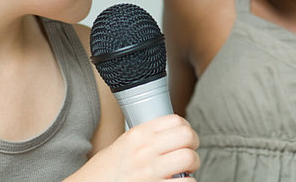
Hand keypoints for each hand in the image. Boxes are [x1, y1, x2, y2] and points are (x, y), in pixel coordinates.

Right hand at [65, 114, 199, 180]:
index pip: (175, 120)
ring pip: (189, 159)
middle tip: (189, 156)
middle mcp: (144, 150)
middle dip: (193, 147)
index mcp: (138, 135)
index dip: (186, 130)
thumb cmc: (102, 174)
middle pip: (187, 137)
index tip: (186, 139)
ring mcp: (149, 171)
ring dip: (192, 168)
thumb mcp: (121, 146)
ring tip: (184, 173)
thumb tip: (171, 137)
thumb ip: (145, 139)